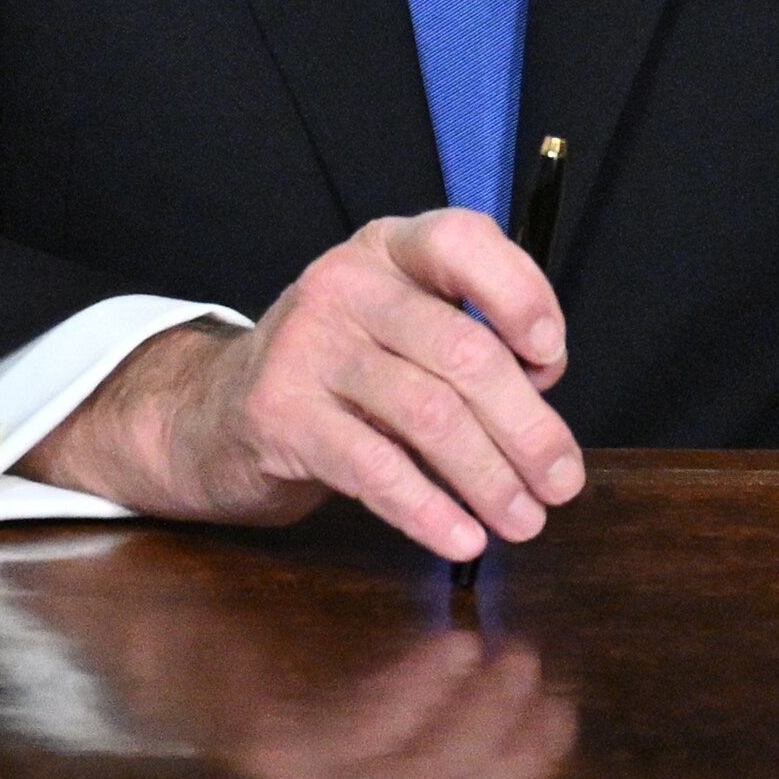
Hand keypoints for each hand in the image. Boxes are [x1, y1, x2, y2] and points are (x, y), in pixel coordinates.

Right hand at [18, 211, 582, 562]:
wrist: (214, 411)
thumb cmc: (338, 371)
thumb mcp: (399, 329)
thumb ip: (468, 340)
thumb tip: (542, 390)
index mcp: (388, 249)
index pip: (462, 241)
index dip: (521, 295)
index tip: (552, 361)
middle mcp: (347, 284)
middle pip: (463, 350)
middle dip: (528, 427)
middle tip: (563, 483)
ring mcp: (308, 346)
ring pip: (429, 415)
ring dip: (491, 478)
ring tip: (526, 521)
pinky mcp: (280, 415)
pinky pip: (375, 468)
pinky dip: (430, 510)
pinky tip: (463, 537)